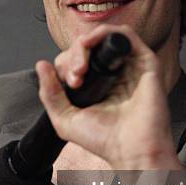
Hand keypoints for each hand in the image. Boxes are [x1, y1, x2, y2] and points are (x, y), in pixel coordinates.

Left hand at [35, 24, 181, 170]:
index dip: (66, 66)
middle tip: (74, 77)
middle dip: (74, 56)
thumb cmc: (105, 141)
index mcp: (99, 87)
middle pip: (88, 47)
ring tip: (80, 67)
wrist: (132, 150)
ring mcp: (130, 67)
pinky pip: (123, 34)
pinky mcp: (144, 62)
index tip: (69, 84)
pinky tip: (91, 46)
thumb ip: (50, 94)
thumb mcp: (65, 120)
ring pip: (103, 38)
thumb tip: (41, 65)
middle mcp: (115, 75)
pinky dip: (104, 34)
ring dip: (85, 44)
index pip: (77, 61)